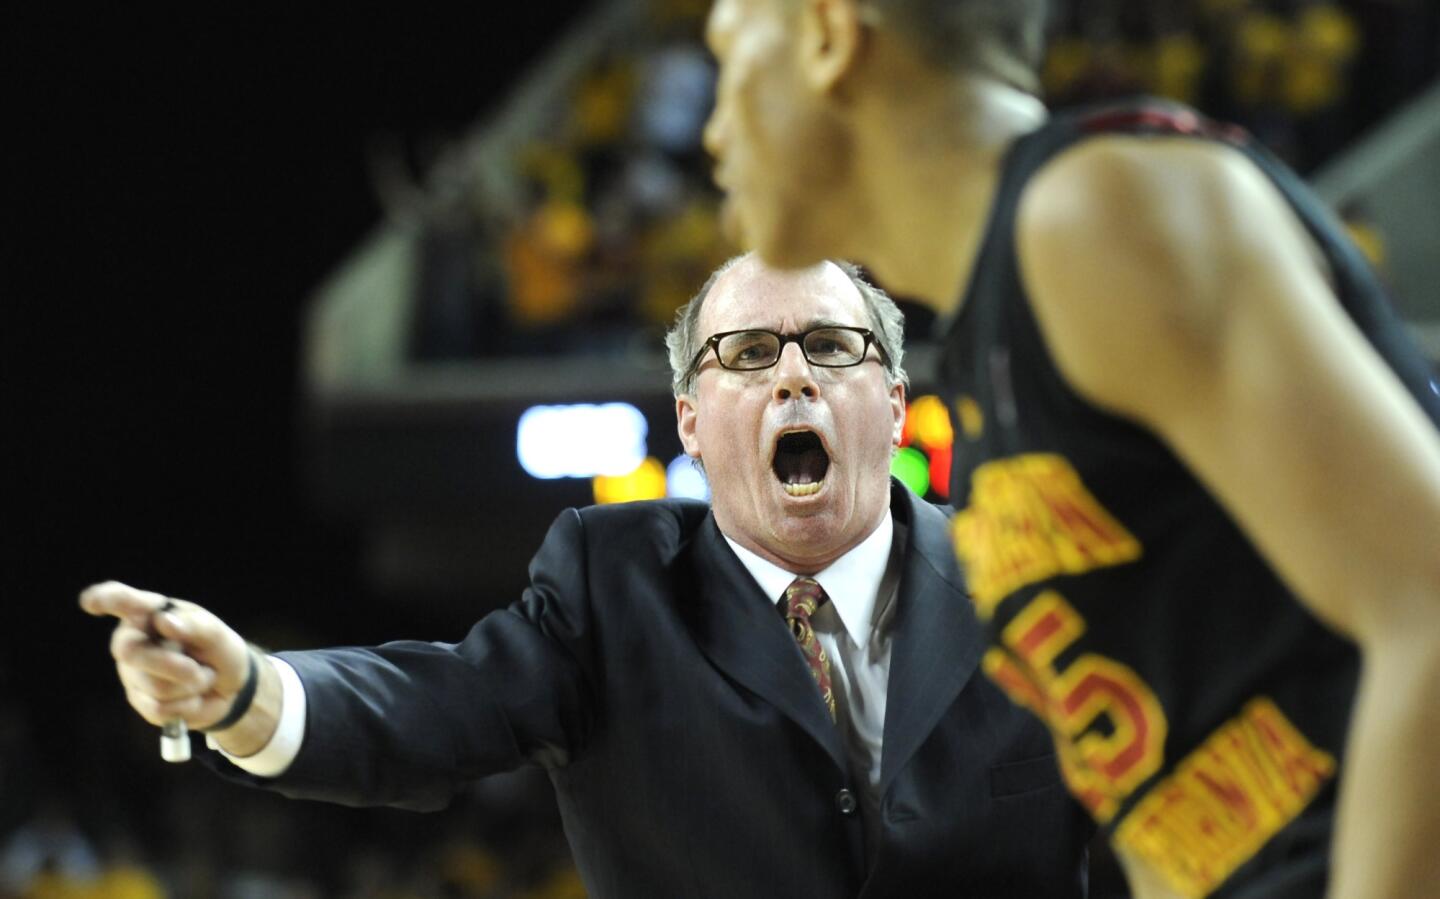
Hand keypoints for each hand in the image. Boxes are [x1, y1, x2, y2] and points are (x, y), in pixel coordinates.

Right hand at [80, 581, 251, 731]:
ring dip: (190, 686)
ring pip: (155, 686)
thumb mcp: (218, 635)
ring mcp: (132, 671)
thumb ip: (197, 626)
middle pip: (131, 652)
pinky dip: (187, 705)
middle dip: (174, 665)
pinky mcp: (139, 699)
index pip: (123, 601)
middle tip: (201, 670)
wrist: (230, 688)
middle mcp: (133, 639)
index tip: (91, 601)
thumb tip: (164, 622)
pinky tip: (192, 696)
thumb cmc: (219, 651)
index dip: (105, 599)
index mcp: (151, 613)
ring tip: (200, 677)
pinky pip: (160, 708)